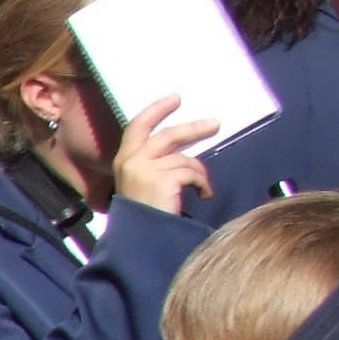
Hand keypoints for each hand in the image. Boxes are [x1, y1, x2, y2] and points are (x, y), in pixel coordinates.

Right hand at [107, 90, 218, 213]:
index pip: (138, 125)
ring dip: (199, 172)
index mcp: (123, 160)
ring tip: (204, 187)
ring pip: (184, 158)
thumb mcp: (140, 184)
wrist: (140, 242)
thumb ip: (152, 164)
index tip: (176, 98)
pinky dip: (202, 184)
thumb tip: (181, 150)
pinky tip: (203, 195)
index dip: (157, 110)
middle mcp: (131, 161)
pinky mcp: (162, 180)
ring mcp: (145, 170)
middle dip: (194, 128)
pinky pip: (191, 172)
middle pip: (168, 135)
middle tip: (216, 124)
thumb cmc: (142, 216)